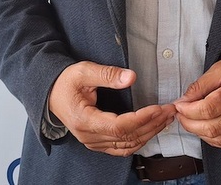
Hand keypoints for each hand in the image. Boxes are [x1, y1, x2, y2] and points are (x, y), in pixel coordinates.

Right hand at [47, 61, 175, 155]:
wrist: (50, 94)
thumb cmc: (65, 82)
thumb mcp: (83, 71)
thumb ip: (107, 74)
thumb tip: (131, 77)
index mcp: (84, 120)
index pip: (119, 126)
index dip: (142, 118)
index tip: (158, 108)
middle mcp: (89, 136)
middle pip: (127, 137)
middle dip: (152, 124)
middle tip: (169, 110)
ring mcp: (93, 142)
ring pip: (128, 145)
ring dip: (149, 133)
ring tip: (165, 118)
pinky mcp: (98, 142)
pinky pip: (122, 148)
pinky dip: (140, 140)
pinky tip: (152, 129)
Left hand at [174, 48, 220, 148]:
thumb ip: (201, 84)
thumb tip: (184, 100)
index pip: (208, 109)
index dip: (188, 111)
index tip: (179, 105)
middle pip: (212, 127)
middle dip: (190, 124)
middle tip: (182, 115)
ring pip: (220, 139)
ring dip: (200, 134)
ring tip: (192, 121)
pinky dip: (214, 139)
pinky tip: (207, 129)